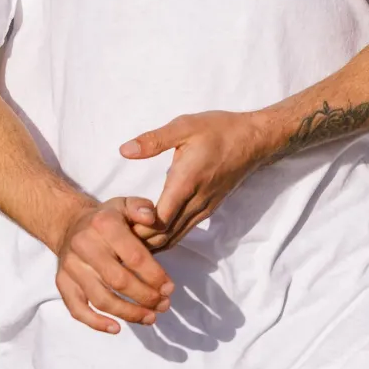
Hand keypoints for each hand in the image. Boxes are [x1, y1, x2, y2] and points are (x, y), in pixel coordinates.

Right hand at [55, 197, 174, 333]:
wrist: (70, 224)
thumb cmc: (106, 218)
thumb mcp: (125, 204)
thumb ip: (141, 208)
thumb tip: (153, 218)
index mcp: (104, 225)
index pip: (134, 256)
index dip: (155, 276)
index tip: (170, 288)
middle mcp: (84, 245)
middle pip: (118, 281)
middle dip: (145, 297)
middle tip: (164, 305)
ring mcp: (71, 266)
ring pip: (100, 298)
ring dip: (128, 313)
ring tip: (150, 318)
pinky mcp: (62, 282)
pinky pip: (76, 308)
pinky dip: (96, 323)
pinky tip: (116, 328)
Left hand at [119, 111, 270, 250]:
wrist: (253, 139)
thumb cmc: (219, 130)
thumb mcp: (184, 126)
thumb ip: (153, 140)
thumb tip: (124, 150)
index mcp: (186, 182)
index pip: (159, 221)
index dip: (138, 228)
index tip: (117, 223)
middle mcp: (196, 201)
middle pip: (165, 235)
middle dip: (140, 240)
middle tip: (115, 238)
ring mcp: (204, 207)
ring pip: (175, 237)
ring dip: (153, 242)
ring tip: (128, 241)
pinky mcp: (209, 208)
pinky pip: (185, 230)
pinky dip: (166, 236)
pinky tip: (151, 235)